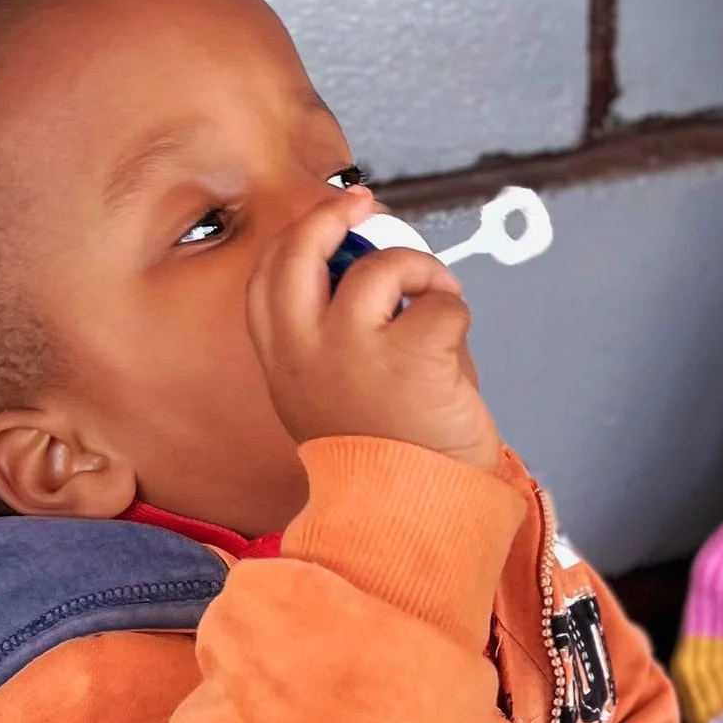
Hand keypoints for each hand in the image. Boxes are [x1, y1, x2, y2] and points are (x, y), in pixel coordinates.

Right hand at [245, 196, 500, 471]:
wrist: (410, 517)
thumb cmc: (384, 463)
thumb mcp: (332, 400)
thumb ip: (341, 340)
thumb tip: (382, 278)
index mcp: (284, 366)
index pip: (267, 280)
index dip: (297, 239)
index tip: (327, 221)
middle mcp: (306, 352)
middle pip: (299, 253)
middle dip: (330, 215)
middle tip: (364, 205)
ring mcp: (354, 351)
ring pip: (381, 267)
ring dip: (419, 270)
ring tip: (436, 297)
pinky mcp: (409, 357)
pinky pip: (440, 305)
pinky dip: (455, 313)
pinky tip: (454, 346)